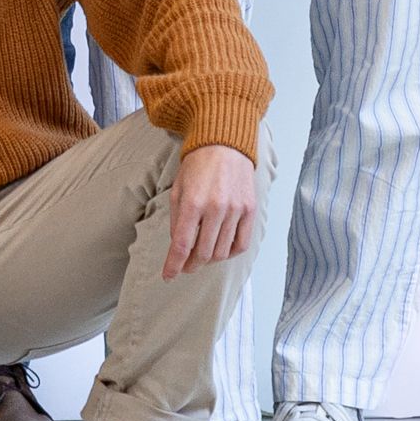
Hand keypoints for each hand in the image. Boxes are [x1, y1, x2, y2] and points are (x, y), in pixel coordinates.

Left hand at [165, 143, 259, 279]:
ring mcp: (236, 210)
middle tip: (185, 266)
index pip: (182, 245)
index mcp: (193, 203)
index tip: (168, 276)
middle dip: (191, 265)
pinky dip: (229, 253)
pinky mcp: (250, 210)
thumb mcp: (178, 190)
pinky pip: (242, 244)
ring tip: (201, 256)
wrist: (225, 144)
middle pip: (203, 253)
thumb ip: (177, 220)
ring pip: (222, 252)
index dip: (173, 265)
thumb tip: (178, 248)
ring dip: (209, 260)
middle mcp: (216, 208)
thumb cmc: (198, 166)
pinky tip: (220, 249)